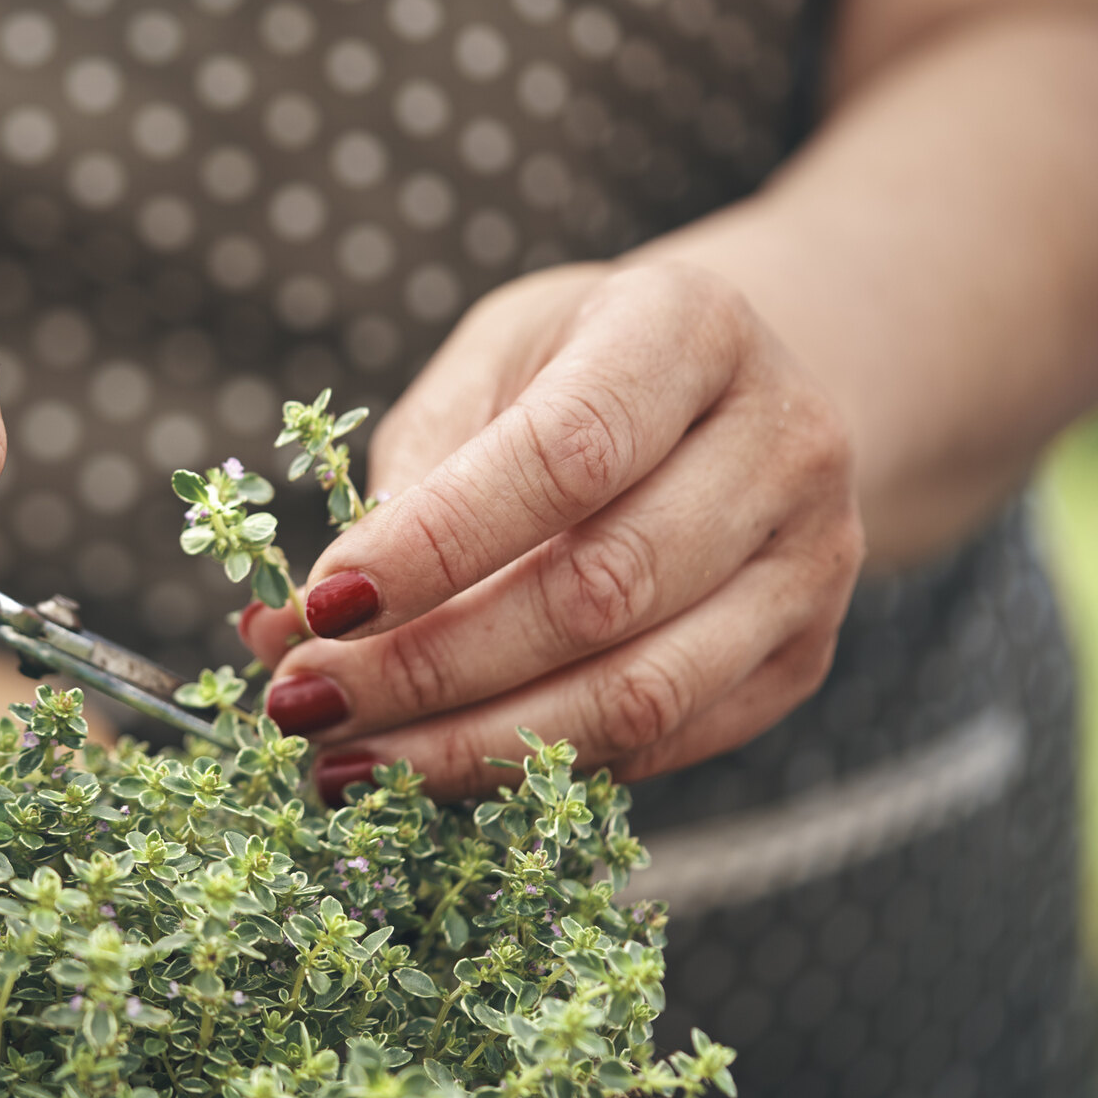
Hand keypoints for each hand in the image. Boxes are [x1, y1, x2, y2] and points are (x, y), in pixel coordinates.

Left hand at [242, 263, 864, 801]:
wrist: (727, 392)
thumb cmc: (571, 369)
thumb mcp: (484, 368)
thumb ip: (403, 483)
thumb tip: (286, 629)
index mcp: (689, 328)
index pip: (566, 456)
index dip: (435, 546)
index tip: (320, 607)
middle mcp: (782, 442)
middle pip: (600, 591)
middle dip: (430, 668)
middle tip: (304, 703)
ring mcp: (811, 561)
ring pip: (638, 692)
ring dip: (469, 746)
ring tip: (343, 762)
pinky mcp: (801, 659)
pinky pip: (661, 741)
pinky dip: (530, 767)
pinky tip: (427, 770)